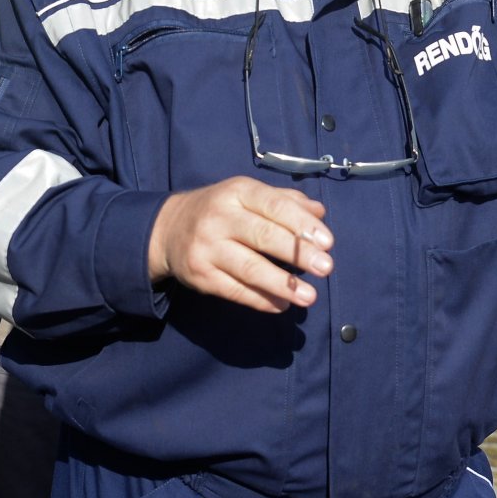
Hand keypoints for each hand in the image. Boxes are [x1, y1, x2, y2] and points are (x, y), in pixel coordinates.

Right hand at [148, 177, 332, 312]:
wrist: (169, 229)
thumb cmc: (221, 209)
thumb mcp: (248, 195)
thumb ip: (284, 201)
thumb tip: (319, 213)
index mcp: (237, 192)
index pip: (273, 205)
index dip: (300, 223)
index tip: (328, 242)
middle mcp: (219, 217)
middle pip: (262, 236)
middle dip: (297, 253)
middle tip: (326, 268)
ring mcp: (207, 248)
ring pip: (249, 268)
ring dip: (282, 284)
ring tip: (309, 296)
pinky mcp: (200, 276)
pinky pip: (235, 290)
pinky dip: (261, 300)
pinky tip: (281, 305)